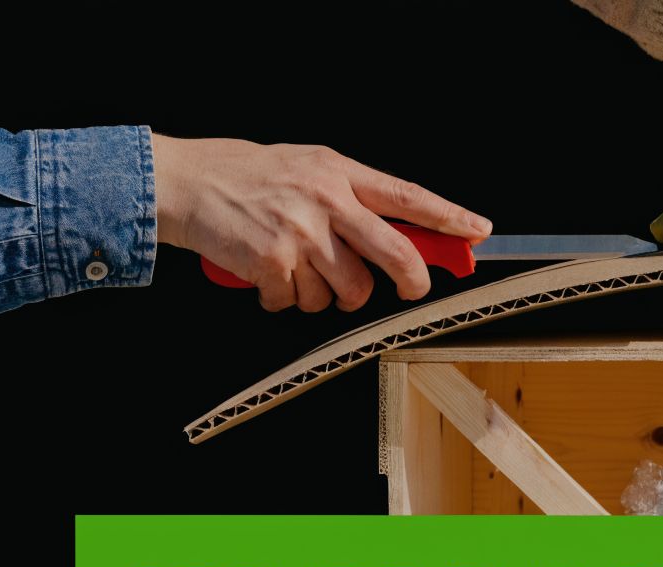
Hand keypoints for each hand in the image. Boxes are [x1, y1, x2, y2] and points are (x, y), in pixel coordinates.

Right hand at [152, 135, 490, 311]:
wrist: (184, 182)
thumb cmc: (247, 176)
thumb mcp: (308, 168)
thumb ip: (351, 196)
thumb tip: (399, 232)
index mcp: (340, 172)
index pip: (409, 196)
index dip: (448, 218)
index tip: (478, 231)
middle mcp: (327, 201)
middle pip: (394, 255)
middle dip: (411, 282)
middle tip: (407, 291)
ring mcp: (302, 234)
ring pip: (347, 292)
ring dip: (327, 295)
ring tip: (300, 270)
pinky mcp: (274, 262)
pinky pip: (297, 303)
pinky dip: (281, 298)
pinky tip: (266, 275)